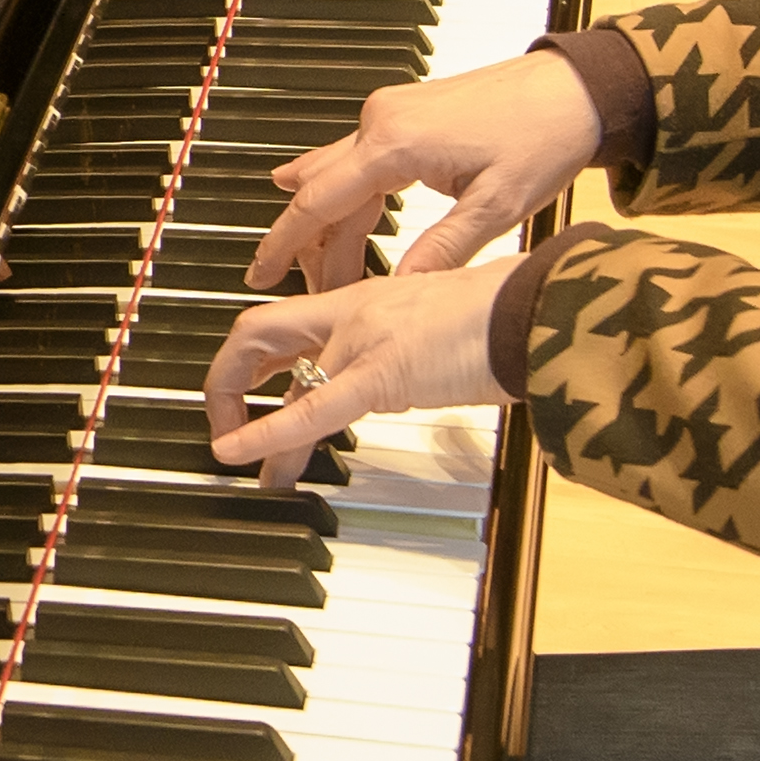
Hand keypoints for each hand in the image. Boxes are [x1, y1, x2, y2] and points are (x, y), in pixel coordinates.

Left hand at [202, 259, 503, 490]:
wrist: (534, 306)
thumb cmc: (509, 316)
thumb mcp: (445, 328)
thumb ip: (414, 351)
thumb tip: (410, 382)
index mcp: (370, 299)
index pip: (292, 320)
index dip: (256, 357)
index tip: (249, 389)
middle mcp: (357, 311)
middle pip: (259, 331)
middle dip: (226, 380)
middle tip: (225, 426)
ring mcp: (365, 338)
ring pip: (280, 371)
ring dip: (248, 423)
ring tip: (237, 462)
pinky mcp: (382, 372)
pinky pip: (311, 408)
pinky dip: (267, 433)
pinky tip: (240, 455)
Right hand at [241, 46, 604, 298]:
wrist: (574, 88)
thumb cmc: (544, 133)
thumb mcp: (497, 206)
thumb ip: (441, 250)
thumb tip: (400, 290)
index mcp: (397, 144)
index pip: (319, 202)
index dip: (284, 243)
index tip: (260, 274)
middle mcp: (382, 121)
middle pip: (322, 191)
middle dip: (310, 246)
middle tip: (306, 293)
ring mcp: (391, 112)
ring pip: (337, 174)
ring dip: (330, 222)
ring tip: (325, 269)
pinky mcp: (406, 112)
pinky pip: (356, 156)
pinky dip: (341, 188)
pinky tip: (304, 188)